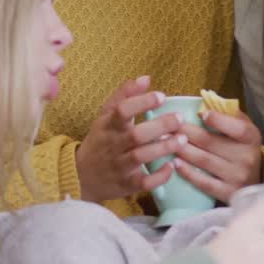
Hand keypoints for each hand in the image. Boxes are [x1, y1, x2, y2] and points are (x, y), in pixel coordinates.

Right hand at [75, 76, 187, 202]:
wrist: (81, 175)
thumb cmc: (101, 140)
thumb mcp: (106, 115)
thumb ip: (125, 95)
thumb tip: (146, 78)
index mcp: (108, 125)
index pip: (122, 111)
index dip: (142, 102)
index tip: (161, 96)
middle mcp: (113, 145)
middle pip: (136, 135)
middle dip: (160, 126)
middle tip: (180, 118)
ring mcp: (119, 166)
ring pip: (140, 157)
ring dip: (163, 148)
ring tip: (182, 140)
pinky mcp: (126, 185)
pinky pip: (143, 183)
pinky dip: (159, 176)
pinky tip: (171, 166)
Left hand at [173, 111, 263, 202]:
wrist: (252, 181)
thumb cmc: (241, 147)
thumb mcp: (242, 128)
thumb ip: (228, 114)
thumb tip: (204, 103)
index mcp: (252, 137)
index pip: (237, 128)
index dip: (218, 120)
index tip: (200, 114)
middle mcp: (247, 157)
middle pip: (211, 142)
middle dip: (186, 133)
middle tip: (167, 126)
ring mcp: (238, 176)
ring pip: (204, 161)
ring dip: (182, 150)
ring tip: (164, 142)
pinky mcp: (228, 193)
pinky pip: (204, 182)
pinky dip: (188, 173)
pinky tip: (175, 163)